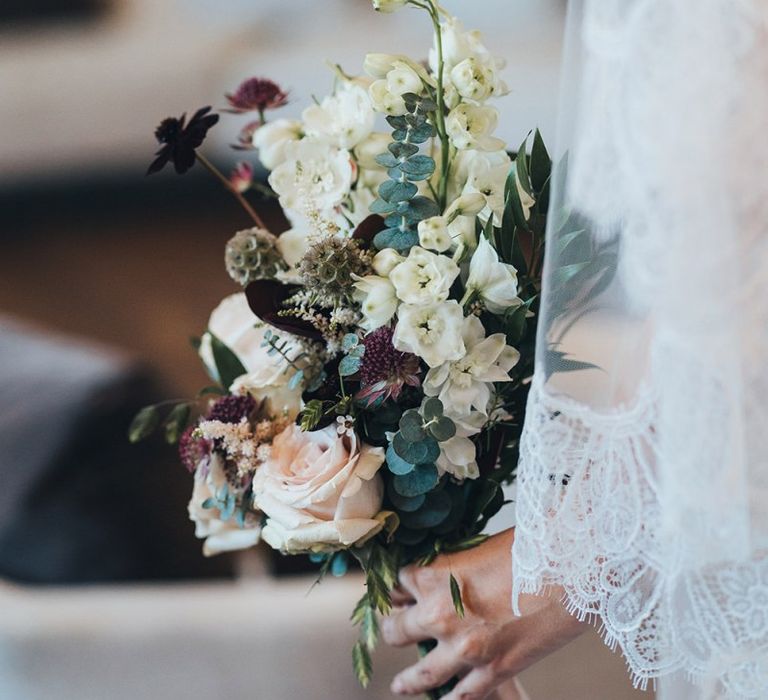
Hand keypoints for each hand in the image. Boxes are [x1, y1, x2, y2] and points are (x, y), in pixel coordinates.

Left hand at [382, 528, 586, 697]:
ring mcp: (465, 648)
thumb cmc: (530, 546)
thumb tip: (441, 576)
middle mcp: (440, 614)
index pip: (397, 584)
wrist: (574, 569)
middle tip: (393, 630)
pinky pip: (462, 696)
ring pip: (421, 674)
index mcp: (433, 575)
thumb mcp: (479, 547)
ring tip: (399, 685)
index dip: (398, 589)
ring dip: (408, 680)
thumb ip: (453, 565)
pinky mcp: (493, 671)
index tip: (398, 594)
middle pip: (397, 629)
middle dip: (394, 628)